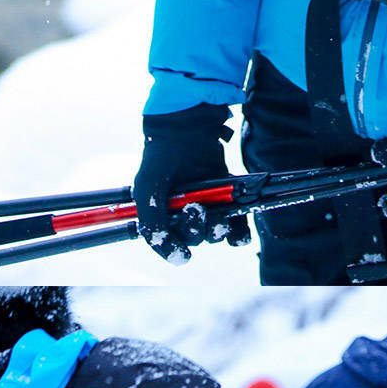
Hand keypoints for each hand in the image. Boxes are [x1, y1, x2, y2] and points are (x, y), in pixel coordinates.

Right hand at [136, 137, 230, 255]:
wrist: (187, 129)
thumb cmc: (161, 160)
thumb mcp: (147, 192)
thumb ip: (153, 225)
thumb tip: (177, 258)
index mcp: (161, 214)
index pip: (169, 243)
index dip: (176, 249)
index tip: (183, 252)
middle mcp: (184, 213)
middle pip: (194, 238)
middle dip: (197, 230)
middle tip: (197, 210)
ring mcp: (207, 206)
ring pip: (215, 233)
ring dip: (218, 230)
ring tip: (219, 217)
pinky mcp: (227, 199)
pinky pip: (236, 226)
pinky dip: (239, 232)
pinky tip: (238, 228)